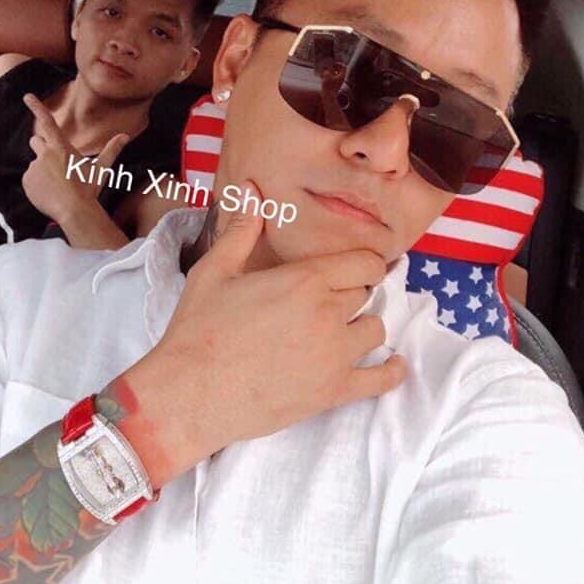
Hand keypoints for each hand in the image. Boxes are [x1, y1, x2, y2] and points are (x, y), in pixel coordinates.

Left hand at [21, 93, 128, 223]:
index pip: (47, 122)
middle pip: (36, 141)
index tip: (27, 96)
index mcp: (62, 147)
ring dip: (42, 170)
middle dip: (42, 147)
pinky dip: (37, 184)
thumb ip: (112, 150)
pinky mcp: (27, 181)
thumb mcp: (101, 169)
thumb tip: (125, 136)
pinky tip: (49, 193)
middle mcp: (45, 154)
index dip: (36, 107)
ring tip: (57, 185)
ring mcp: (34, 168)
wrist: (74, 212)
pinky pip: (29, 179)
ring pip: (35, 163)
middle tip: (56, 164)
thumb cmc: (89, 189)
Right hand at [108, 181, 405, 486]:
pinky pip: (379, 380)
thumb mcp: (215, 270)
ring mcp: (334, 356)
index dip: (362, 262)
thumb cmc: (198, 330)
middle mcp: (328, 314)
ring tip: (344, 326)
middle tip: (330, 297)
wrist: (189, 394)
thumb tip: (251, 188)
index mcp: (305, 280)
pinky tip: (394, 364)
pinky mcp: (331, 392)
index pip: (363, 262)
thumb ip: (241, 228)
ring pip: (374, 330)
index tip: (352, 266)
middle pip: (364, 293)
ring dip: (362, 325)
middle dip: (350, 292)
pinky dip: (390, 371)